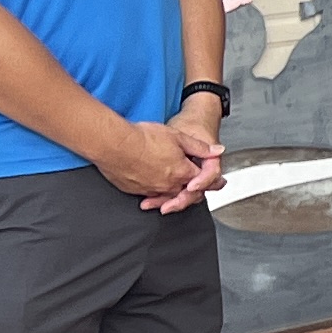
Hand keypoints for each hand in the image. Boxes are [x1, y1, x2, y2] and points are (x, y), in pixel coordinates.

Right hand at [104, 117, 226, 208]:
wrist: (113, 144)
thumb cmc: (142, 138)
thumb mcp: (178, 137)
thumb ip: (200, 147)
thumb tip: (218, 151)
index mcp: (182, 172)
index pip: (201, 179)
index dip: (207, 177)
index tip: (211, 179)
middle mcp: (168, 185)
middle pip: (185, 191)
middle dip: (190, 190)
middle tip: (192, 188)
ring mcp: (150, 189)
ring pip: (166, 196)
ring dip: (171, 194)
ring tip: (172, 190)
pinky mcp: (134, 190)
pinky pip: (148, 195)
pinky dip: (152, 193)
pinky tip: (151, 188)